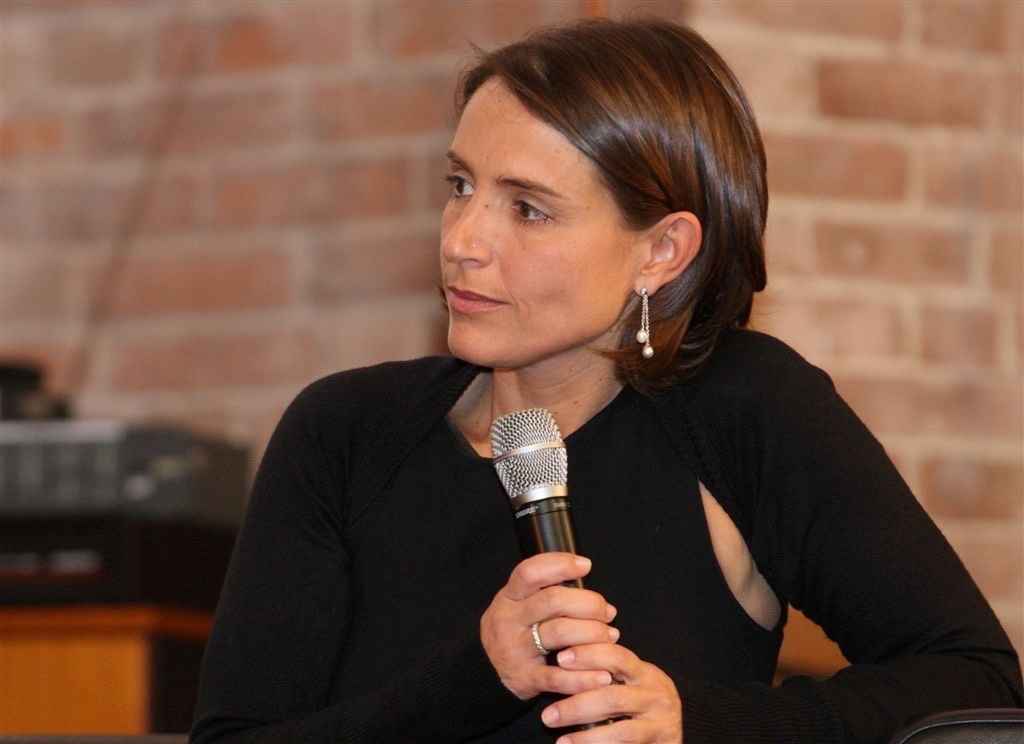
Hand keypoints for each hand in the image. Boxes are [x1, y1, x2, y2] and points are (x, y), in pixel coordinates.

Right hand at [480, 552, 619, 699]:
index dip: (559, 564)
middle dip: (588, 603)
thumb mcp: (525, 604)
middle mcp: (508, 620)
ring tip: (610, 637)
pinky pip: (558, 677)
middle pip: (552, 600)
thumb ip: (554, 594)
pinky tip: (603, 676)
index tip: (586, 565)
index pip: (530, 572)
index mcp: (510, 596)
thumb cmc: (521, 628)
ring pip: (559, 634)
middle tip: (607, 612)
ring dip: (593, 634)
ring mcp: (514, 649)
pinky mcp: (523, 678)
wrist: (492, 667)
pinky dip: (584, 677)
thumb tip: (601, 605)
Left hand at [540, 643, 682, 742]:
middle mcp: (656, 694)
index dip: (588, 655)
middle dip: (576, 704)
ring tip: (559, 739)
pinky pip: (624, 743)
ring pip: (620, 729)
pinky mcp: (660, 741)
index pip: (617, 656)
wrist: (669, 737)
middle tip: (547, 715)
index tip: (560, 658)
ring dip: (585, 735)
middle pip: (612, 695)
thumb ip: (604, 674)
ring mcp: (660, 720)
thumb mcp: (628, 684)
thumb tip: (561, 660)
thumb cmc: (640, 707)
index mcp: (645, 673)